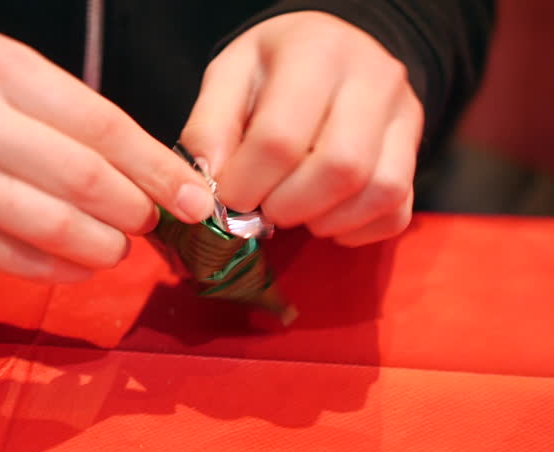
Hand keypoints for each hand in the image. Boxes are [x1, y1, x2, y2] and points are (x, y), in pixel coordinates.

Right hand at [0, 31, 213, 281]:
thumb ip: (65, 118)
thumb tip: (149, 172)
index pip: (101, 121)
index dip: (157, 166)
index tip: (194, 196)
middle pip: (85, 177)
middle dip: (136, 210)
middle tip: (150, 222)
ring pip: (55, 225)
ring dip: (104, 246)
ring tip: (116, 247)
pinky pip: (19, 258)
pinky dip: (64, 268)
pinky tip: (79, 264)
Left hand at [181, 11, 423, 245]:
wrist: (330, 52)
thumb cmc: (271, 69)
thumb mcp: (228, 77)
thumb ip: (209, 128)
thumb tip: (209, 190)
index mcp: (315, 50)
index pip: (281, 136)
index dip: (246, 182)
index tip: (228, 198)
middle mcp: (373, 77)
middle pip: (340, 168)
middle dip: (288, 206)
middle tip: (262, 208)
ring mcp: (404, 114)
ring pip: (378, 191)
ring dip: (324, 220)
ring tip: (292, 210)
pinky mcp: (415, 149)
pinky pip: (398, 209)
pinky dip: (357, 229)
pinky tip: (324, 218)